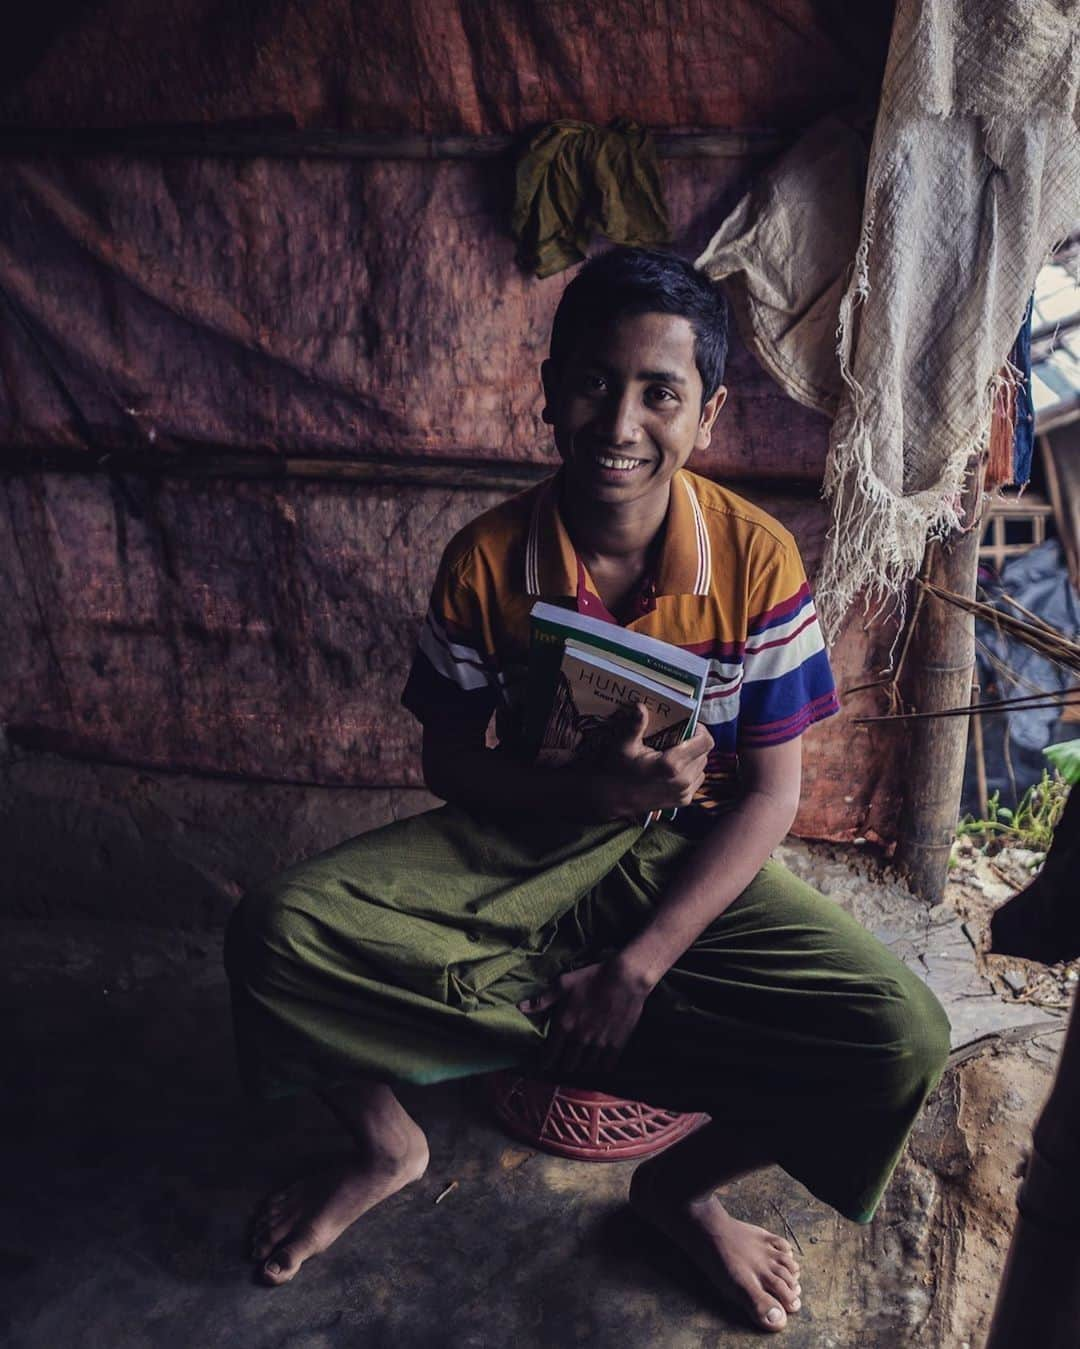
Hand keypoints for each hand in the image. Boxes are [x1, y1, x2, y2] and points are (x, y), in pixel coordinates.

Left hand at [518, 960, 650, 1074]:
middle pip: (567, 1065)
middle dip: (562, 1066)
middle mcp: (579, 1039)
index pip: (550, 1055)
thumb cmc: (592, 978)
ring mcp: (599, 1044)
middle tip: (562, 1063)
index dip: (545, 1062)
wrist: (626, 978)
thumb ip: (542, 1000)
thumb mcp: (563, 984)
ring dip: (580, 1067)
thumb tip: (520, 1008)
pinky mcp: (617, 1045)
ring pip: (585, 1068)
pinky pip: (605, 1066)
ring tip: (578, 1064)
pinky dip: (600, 1067)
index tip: (543, 1065)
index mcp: (564, 1025)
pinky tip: (598, 1063)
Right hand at [591, 703, 712, 821]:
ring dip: (693, 757)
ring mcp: (684, 792)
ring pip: (702, 766)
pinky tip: (674, 768)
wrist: (614, 799)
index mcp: (672, 764)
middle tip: (677, 737)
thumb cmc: (618, 771)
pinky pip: (697, 779)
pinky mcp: (683, 800)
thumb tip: (640, 707)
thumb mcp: (624, 746)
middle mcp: (683, 780)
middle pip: (704, 753)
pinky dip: (690, 771)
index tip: (689, 726)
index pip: (706, 742)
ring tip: (675, 753)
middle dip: (694, 742)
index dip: (701, 730)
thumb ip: (636, 726)